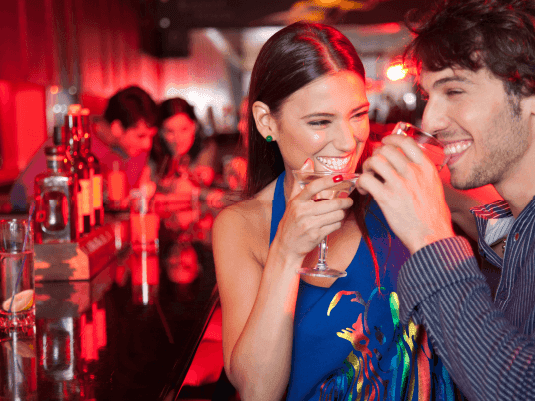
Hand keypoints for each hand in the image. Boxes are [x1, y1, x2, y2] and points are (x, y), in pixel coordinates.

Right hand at [273, 160, 353, 260]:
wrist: (286, 247)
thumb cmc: (291, 224)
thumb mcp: (292, 203)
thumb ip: (300, 184)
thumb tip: (307, 162)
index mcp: (297, 202)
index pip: (314, 187)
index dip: (328, 181)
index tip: (340, 177)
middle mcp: (302, 212)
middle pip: (332, 203)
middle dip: (344, 202)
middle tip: (349, 201)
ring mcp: (309, 224)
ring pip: (336, 215)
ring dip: (341, 214)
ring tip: (339, 213)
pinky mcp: (316, 235)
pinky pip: (335, 226)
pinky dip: (337, 224)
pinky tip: (333, 223)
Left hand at [356, 134, 454, 253]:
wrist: (433, 235)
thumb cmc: (433, 215)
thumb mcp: (433, 186)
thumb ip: (421, 172)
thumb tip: (406, 163)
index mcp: (426, 167)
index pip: (406, 141)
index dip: (391, 139)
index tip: (385, 143)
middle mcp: (413, 172)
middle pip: (386, 149)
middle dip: (376, 155)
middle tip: (374, 167)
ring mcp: (399, 184)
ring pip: (375, 160)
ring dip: (367, 167)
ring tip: (369, 178)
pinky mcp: (387, 197)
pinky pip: (366, 179)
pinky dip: (361, 183)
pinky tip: (365, 191)